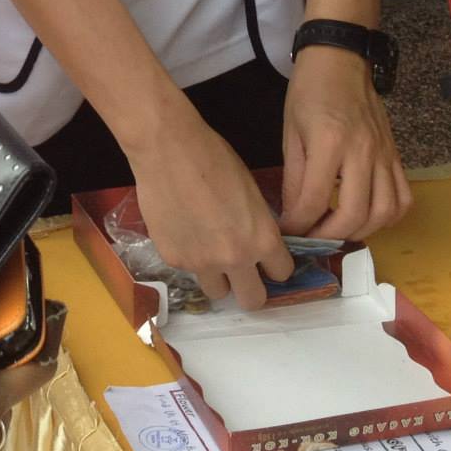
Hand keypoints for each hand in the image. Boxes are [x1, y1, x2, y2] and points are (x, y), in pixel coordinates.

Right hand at [120, 94, 291, 309]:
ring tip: (207, 249)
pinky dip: (189, 256)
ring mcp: (202, 264)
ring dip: (218, 277)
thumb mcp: (251, 193)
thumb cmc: (214, 158)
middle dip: (251, 288)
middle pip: (252, 301)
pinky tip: (182, 229)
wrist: (168, 150)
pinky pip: (188, 270)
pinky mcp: (173, 260)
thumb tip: (256, 243)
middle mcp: (235, 259)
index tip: (267, 259)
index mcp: (262, 239)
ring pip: (218, 292)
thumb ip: (257, 227)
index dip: (275, 265)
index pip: (282, 274)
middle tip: (242, 271)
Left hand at [281, 47, 412, 239]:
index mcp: (330, 142)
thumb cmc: (308, 92)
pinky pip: (403, 197)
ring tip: (338, 230)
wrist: (340, 59)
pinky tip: (368, 216)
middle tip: (312, 238)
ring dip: (360, 231)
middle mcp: (363, 152)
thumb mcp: (291, 133)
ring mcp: (385, 154)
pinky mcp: (396, 155)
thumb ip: (295, 178)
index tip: (288, 234)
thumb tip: (294, 216)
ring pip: (385, 212)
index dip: (299, 225)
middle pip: (355, 214)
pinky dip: (388, 216)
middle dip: (329, 236)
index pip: (315, 200)